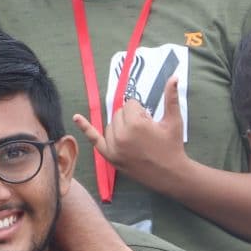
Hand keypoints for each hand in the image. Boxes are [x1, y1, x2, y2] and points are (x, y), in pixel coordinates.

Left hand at [72, 75, 188, 182]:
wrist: (170, 174)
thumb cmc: (173, 146)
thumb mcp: (174, 120)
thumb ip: (171, 97)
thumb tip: (174, 76)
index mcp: (136, 124)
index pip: (130, 105)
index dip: (141, 111)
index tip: (150, 122)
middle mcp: (121, 135)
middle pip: (119, 114)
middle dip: (131, 118)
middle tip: (145, 132)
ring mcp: (113, 147)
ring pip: (110, 125)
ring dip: (120, 127)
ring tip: (136, 138)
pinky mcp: (110, 157)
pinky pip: (94, 139)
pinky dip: (85, 128)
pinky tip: (76, 118)